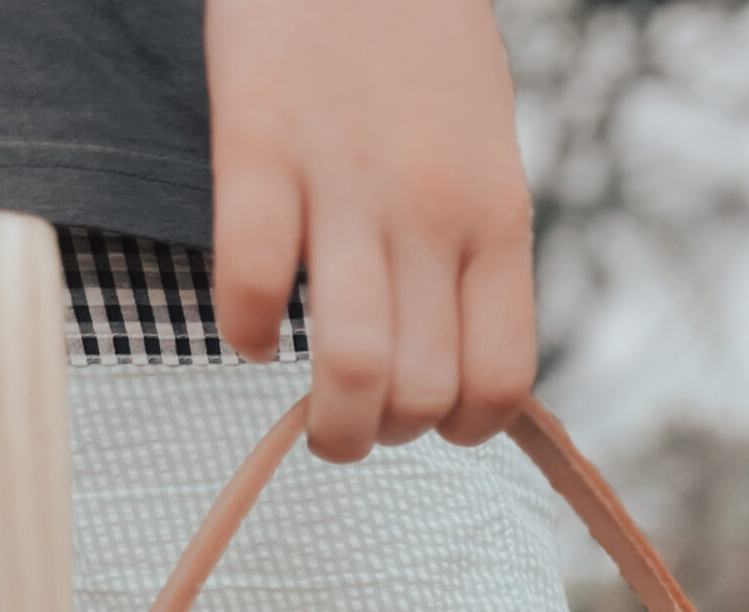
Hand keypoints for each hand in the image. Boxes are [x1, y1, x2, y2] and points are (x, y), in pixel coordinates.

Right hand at [205, 0, 536, 461]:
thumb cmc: (418, 40)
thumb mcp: (484, 149)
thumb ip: (475, 246)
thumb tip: (458, 354)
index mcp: (496, 217)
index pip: (501, 380)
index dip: (464, 430)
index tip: (431, 421)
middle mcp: (432, 211)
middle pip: (422, 393)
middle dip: (385, 434)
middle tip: (355, 418)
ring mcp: (347, 182)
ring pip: (354, 368)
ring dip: (327, 424)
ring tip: (310, 412)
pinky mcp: (259, 144)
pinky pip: (255, 287)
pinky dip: (247, 333)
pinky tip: (251, 327)